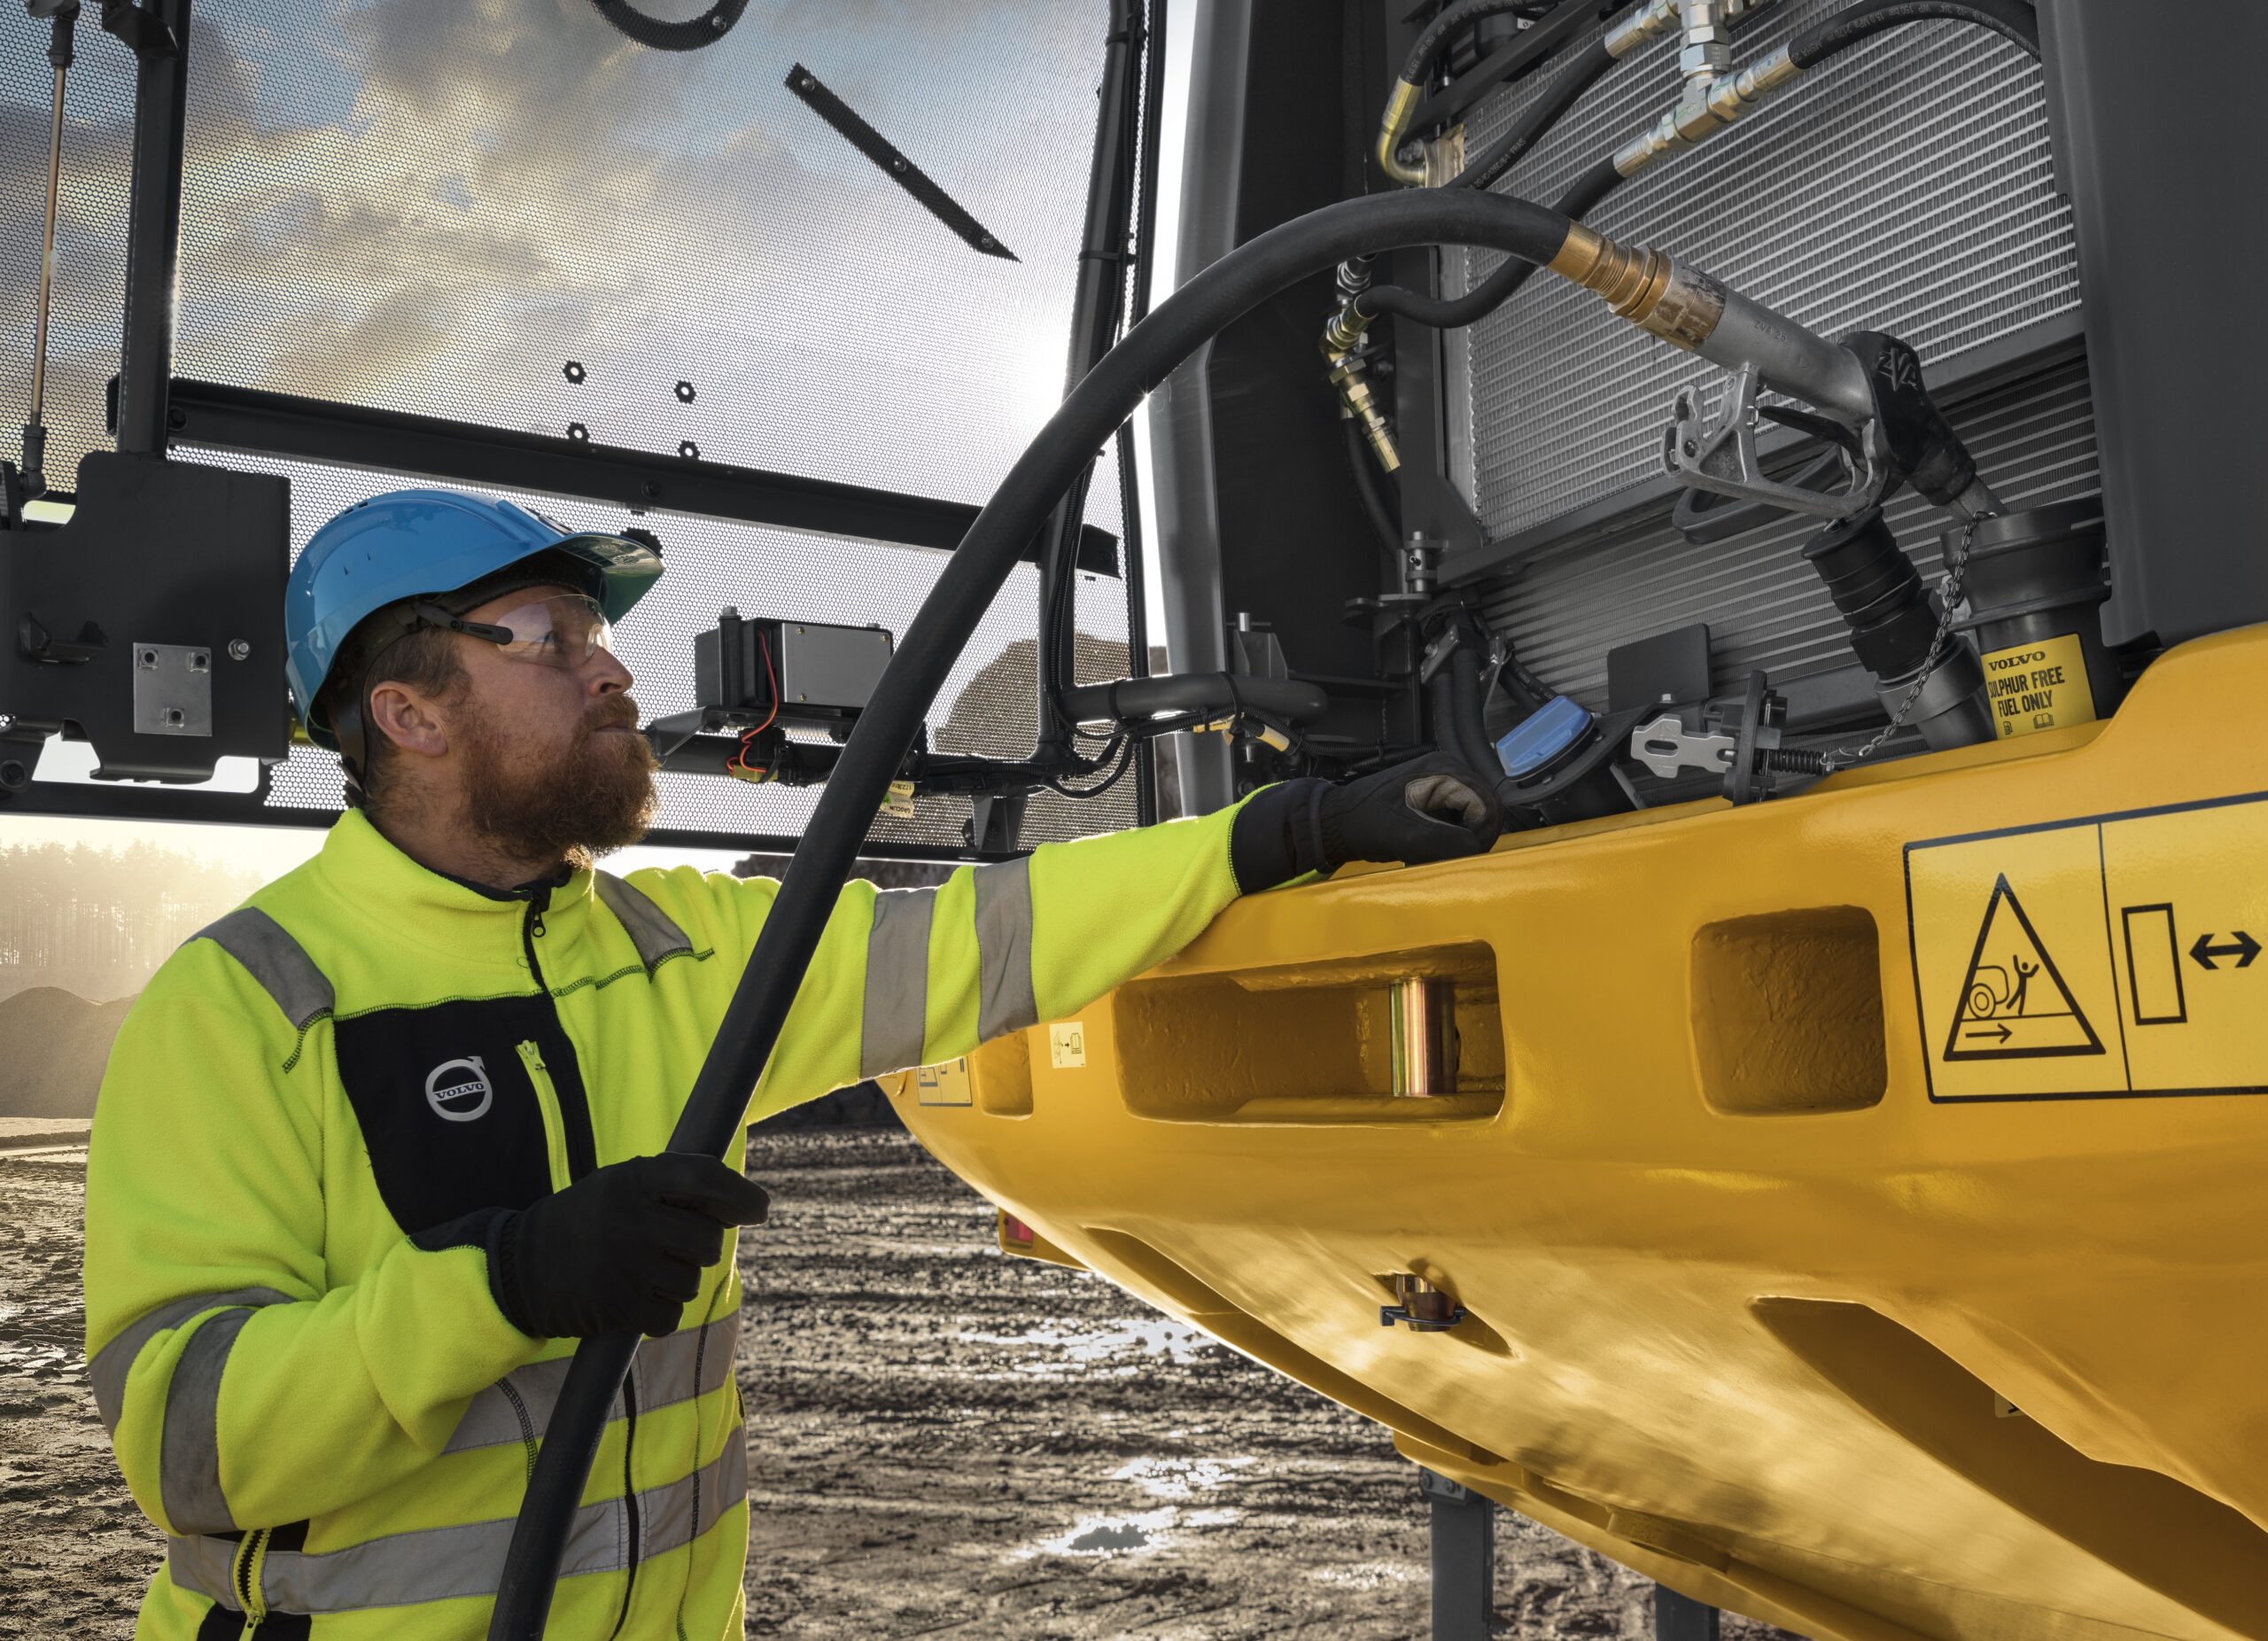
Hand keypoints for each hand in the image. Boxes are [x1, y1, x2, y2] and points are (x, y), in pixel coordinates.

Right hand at [492, 1154, 769, 1338]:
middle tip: (671, 1245)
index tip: (760, 1208)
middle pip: (708, 1240)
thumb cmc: (591, 1219)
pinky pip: (671, 1316)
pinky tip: (635, 1296)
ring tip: (643, 1270)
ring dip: (678, 1281)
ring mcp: (626, 1266)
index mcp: (634, 1179)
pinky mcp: (619, 1307)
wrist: (523, 1266)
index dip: (738, 1193)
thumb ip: (678, 1184)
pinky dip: (660, 1312)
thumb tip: (748, 1205)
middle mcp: (632, 1219)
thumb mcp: (624, 1183)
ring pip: (692, 1281)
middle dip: (700, 1247)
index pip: (702, 1178)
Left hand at [1318, 753, 1502, 867]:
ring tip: (1433, 854)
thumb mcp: (1406, 835)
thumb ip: (1445, 841)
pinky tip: (1428, 850)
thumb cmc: (1365, 823)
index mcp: (1445, 770)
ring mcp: (1442, 785)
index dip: (1482, 834)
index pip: (1488, 804)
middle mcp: (1449, 772)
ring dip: (1460, 842)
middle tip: (1448, 859)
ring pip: (1472, 820)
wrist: (1338, 823)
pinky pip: (1458, 822)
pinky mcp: (1435, 800)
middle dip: (1471, 839)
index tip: (1462, 856)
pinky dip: (1449, 840)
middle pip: (1484, 811)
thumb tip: (1475, 848)